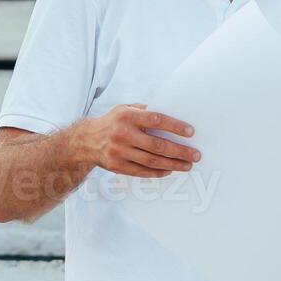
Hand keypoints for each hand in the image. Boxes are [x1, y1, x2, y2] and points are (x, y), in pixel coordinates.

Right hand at [69, 103, 199, 178]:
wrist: (85, 141)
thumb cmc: (111, 122)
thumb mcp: (123, 109)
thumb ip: (144, 110)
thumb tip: (169, 110)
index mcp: (127, 116)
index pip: (156, 120)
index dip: (175, 126)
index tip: (191, 132)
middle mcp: (123, 134)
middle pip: (157, 145)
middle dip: (180, 151)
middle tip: (196, 154)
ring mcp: (120, 152)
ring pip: (152, 161)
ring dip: (173, 164)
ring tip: (187, 165)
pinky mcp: (117, 166)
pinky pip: (142, 171)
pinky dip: (158, 172)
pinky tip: (170, 170)